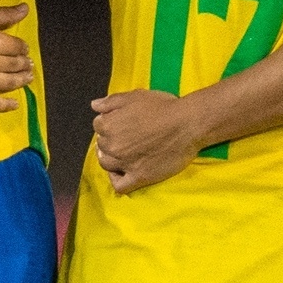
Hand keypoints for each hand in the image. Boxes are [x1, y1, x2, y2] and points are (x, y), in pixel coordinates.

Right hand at [0, 4, 33, 111]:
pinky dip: (5, 105)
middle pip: (16, 65)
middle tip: (28, 63)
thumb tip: (26, 9)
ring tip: (27, 77)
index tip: (22, 48)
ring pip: (9, 83)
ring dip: (21, 80)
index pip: (18, 47)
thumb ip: (3, 15)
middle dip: (25, 63)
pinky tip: (15, 104)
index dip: (23, 47)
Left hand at [91, 87, 209, 194]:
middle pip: (102, 146)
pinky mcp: (139, 177)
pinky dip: (117, 180)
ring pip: (107, 165)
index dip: (109, 123)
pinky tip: (122, 173)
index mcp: (108, 126)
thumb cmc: (163, 106)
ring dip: (111, 159)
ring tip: (124, 154)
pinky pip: (119, 186)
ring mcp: (125, 163)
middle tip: (126, 138)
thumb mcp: (135, 96)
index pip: (98, 126)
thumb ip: (111, 101)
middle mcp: (112, 146)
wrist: (188, 124)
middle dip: (110, 141)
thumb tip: (95, 105)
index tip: (120, 123)